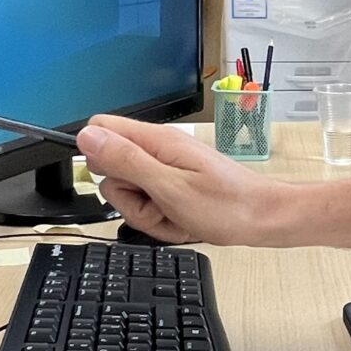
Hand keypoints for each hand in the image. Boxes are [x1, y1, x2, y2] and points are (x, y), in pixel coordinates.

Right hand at [77, 114, 275, 244]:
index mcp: (156, 141)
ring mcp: (166, 169)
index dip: (99, 158)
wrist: (263, 219)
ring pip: (130, 193)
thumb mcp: (169, 187)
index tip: (123, 182)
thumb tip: (87, 136)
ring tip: (176, 215)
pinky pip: (150, 205)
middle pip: (111, 170)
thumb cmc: (227, 205)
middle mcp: (159, 150)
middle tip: (158, 205)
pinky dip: (163, 220)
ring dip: (148, 214)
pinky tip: (183, 221)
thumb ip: (126, 161)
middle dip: (128, 199)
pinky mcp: (173, 186)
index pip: (100, 129)